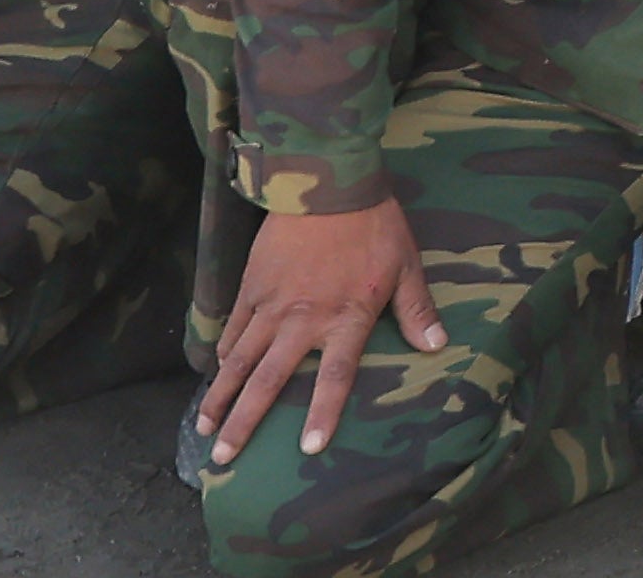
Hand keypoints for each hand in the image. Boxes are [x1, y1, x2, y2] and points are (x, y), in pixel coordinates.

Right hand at [197, 196, 438, 461]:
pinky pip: (232, 330)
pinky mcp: (251, 288)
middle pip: (268, 381)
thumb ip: (417, 310)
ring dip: (220, 397)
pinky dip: (222, 356)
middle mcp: (303, 320)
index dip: (323, 414)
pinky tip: (214, 376)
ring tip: (205, 428)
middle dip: (245, 423)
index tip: (308, 449)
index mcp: (346, 318)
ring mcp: (271, 306)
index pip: (335, 377)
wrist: (329, 184)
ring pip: (239, 361)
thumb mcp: (407, 265)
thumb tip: (437, 346)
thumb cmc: (375, 226)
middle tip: (224, 458)